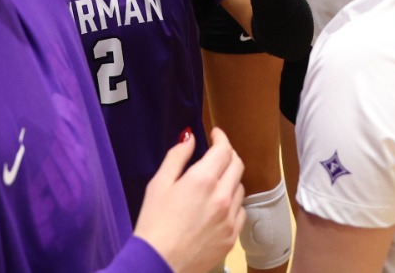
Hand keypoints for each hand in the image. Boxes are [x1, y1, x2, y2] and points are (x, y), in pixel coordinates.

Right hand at [133, 129, 245, 272]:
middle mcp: (222, 197)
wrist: (159, 263)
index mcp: (203, 180)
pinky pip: (241, 212)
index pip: (223, 149)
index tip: (215, 134)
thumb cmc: (153, 223)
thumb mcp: (158, 184)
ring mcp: (230, 218)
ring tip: (216, 182)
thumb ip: (176, 157)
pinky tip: (219, 207)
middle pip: (237, 165)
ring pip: (240, 188)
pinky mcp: (232, 237)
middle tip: (217, 154)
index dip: (221, 137)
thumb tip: (190, 138)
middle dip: (228, 154)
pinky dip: (233, 204)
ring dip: (231, 179)